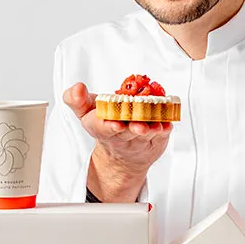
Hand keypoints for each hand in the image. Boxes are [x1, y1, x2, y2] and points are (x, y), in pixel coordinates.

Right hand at [63, 82, 171, 201]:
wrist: (122, 156)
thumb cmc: (105, 125)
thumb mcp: (86, 112)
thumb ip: (76, 99)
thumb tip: (77, 87)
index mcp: (101, 128)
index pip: (103, 128)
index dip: (109, 126)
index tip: (116, 124)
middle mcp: (121, 137)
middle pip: (128, 133)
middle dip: (134, 128)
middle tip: (140, 125)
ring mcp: (139, 141)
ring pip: (146, 136)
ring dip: (152, 130)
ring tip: (156, 125)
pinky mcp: (155, 142)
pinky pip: (161, 137)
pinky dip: (165, 131)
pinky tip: (168, 124)